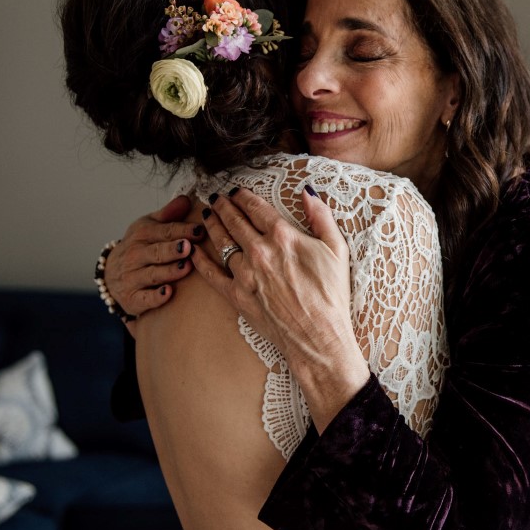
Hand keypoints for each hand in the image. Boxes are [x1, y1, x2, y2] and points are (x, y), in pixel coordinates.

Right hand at [105, 195, 205, 318]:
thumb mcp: (149, 227)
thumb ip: (168, 215)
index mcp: (142, 235)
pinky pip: (144, 298)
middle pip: (156, 252)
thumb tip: (186, 198)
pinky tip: (168, 293)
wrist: (111, 274)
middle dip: (172, 250)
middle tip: (188, 247)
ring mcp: (133, 278)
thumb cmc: (140, 247)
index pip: (164, 231)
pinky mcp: (132, 299)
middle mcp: (135, 255)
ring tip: (186, 266)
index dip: (182, 231)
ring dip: (169, 271)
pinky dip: (156, 297)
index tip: (199, 230)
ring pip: (153, 274)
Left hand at [190, 186, 370, 430]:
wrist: (318, 338)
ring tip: (207, 215)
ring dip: (212, 225)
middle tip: (216, 198)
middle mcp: (260, 251)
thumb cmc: (332, 296)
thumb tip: (307, 191)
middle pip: (235, 221)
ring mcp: (245, 274)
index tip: (237, 190)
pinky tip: (193, 249)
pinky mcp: (236, 296)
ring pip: (221, 242)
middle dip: (223, 206)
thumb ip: (321, 216)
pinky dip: (200, 260)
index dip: (244, 196)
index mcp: (283, 236)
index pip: (256, 207)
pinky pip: (211, 274)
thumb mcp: (336, 249)